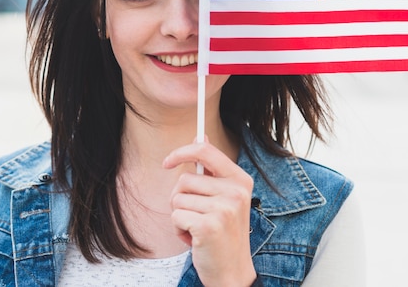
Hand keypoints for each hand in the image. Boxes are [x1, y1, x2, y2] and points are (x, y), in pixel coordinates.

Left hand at [163, 138, 257, 286]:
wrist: (232, 272)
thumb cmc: (223, 234)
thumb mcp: (224, 197)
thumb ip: (212, 168)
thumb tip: (200, 135)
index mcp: (240, 180)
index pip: (205, 151)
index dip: (181, 152)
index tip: (167, 162)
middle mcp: (236, 192)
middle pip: (184, 179)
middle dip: (180, 198)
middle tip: (195, 216)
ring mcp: (224, 208)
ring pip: (177, 198)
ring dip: (180, 216)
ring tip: (197, 229)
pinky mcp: (210, 225)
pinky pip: (176, 216)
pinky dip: (178, 230)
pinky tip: (194, 239)